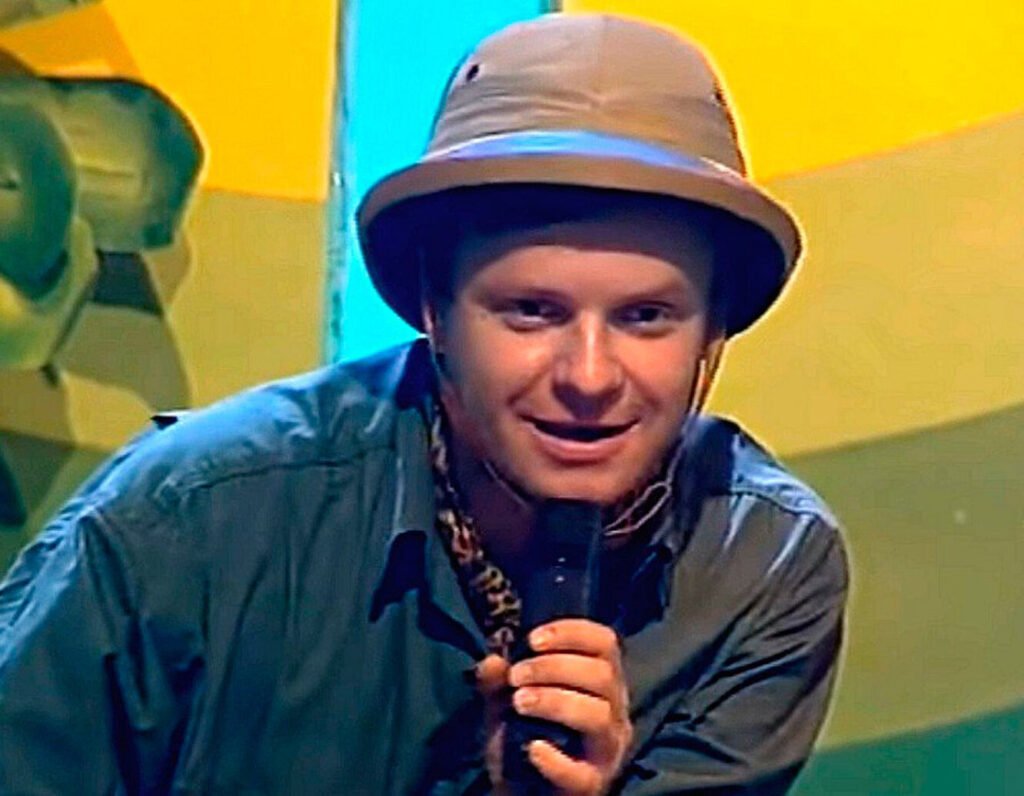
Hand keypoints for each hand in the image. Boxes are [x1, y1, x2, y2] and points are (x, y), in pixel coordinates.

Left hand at [477, 619, 632, 794]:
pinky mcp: (592, 785)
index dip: (572, 632)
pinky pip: (580, 773)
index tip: (532, 639)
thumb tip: (492, 662)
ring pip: (598, 715)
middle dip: (554, 666)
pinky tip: (532, 748)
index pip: (604, 642)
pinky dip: (556, 759)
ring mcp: (607, 750)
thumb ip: (498, 681)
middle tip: (516, 676)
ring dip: (555, 701)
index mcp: (601, 682)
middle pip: (602, 675)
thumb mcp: (506, 702)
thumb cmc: (524, 737)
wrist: (522, 791)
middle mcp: (615, 711)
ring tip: (519, 702)